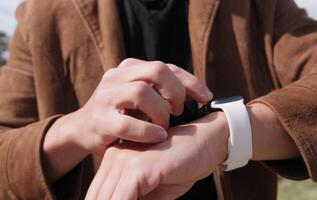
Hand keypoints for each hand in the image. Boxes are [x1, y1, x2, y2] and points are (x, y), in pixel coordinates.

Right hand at [42, 58, 211, 181]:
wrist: (83, 130)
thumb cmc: (122, 115)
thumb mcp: (141, 98)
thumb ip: (161, 92)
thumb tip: (198, 95)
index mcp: (129, 68)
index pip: (165, 66)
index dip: (190, 81)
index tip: (206, 97)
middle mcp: (116, 77)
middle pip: (155, 70)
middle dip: (175, 91)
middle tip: (179, 110)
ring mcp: (105, 97)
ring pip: (141, 91)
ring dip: (161, 111)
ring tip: (165, 126)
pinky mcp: (99, 120)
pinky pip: (127, 123)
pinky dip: (147, 131)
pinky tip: (159, 137)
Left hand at [85, 111, 228, 199]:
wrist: (206, 142)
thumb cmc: (181, 167)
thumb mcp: (152, 192)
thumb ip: (134, 199)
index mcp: (114, 161)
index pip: (96, 196)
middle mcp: (113, 158)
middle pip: (97, 198)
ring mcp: (124, 161)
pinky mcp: (137, 168)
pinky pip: (122, 199)